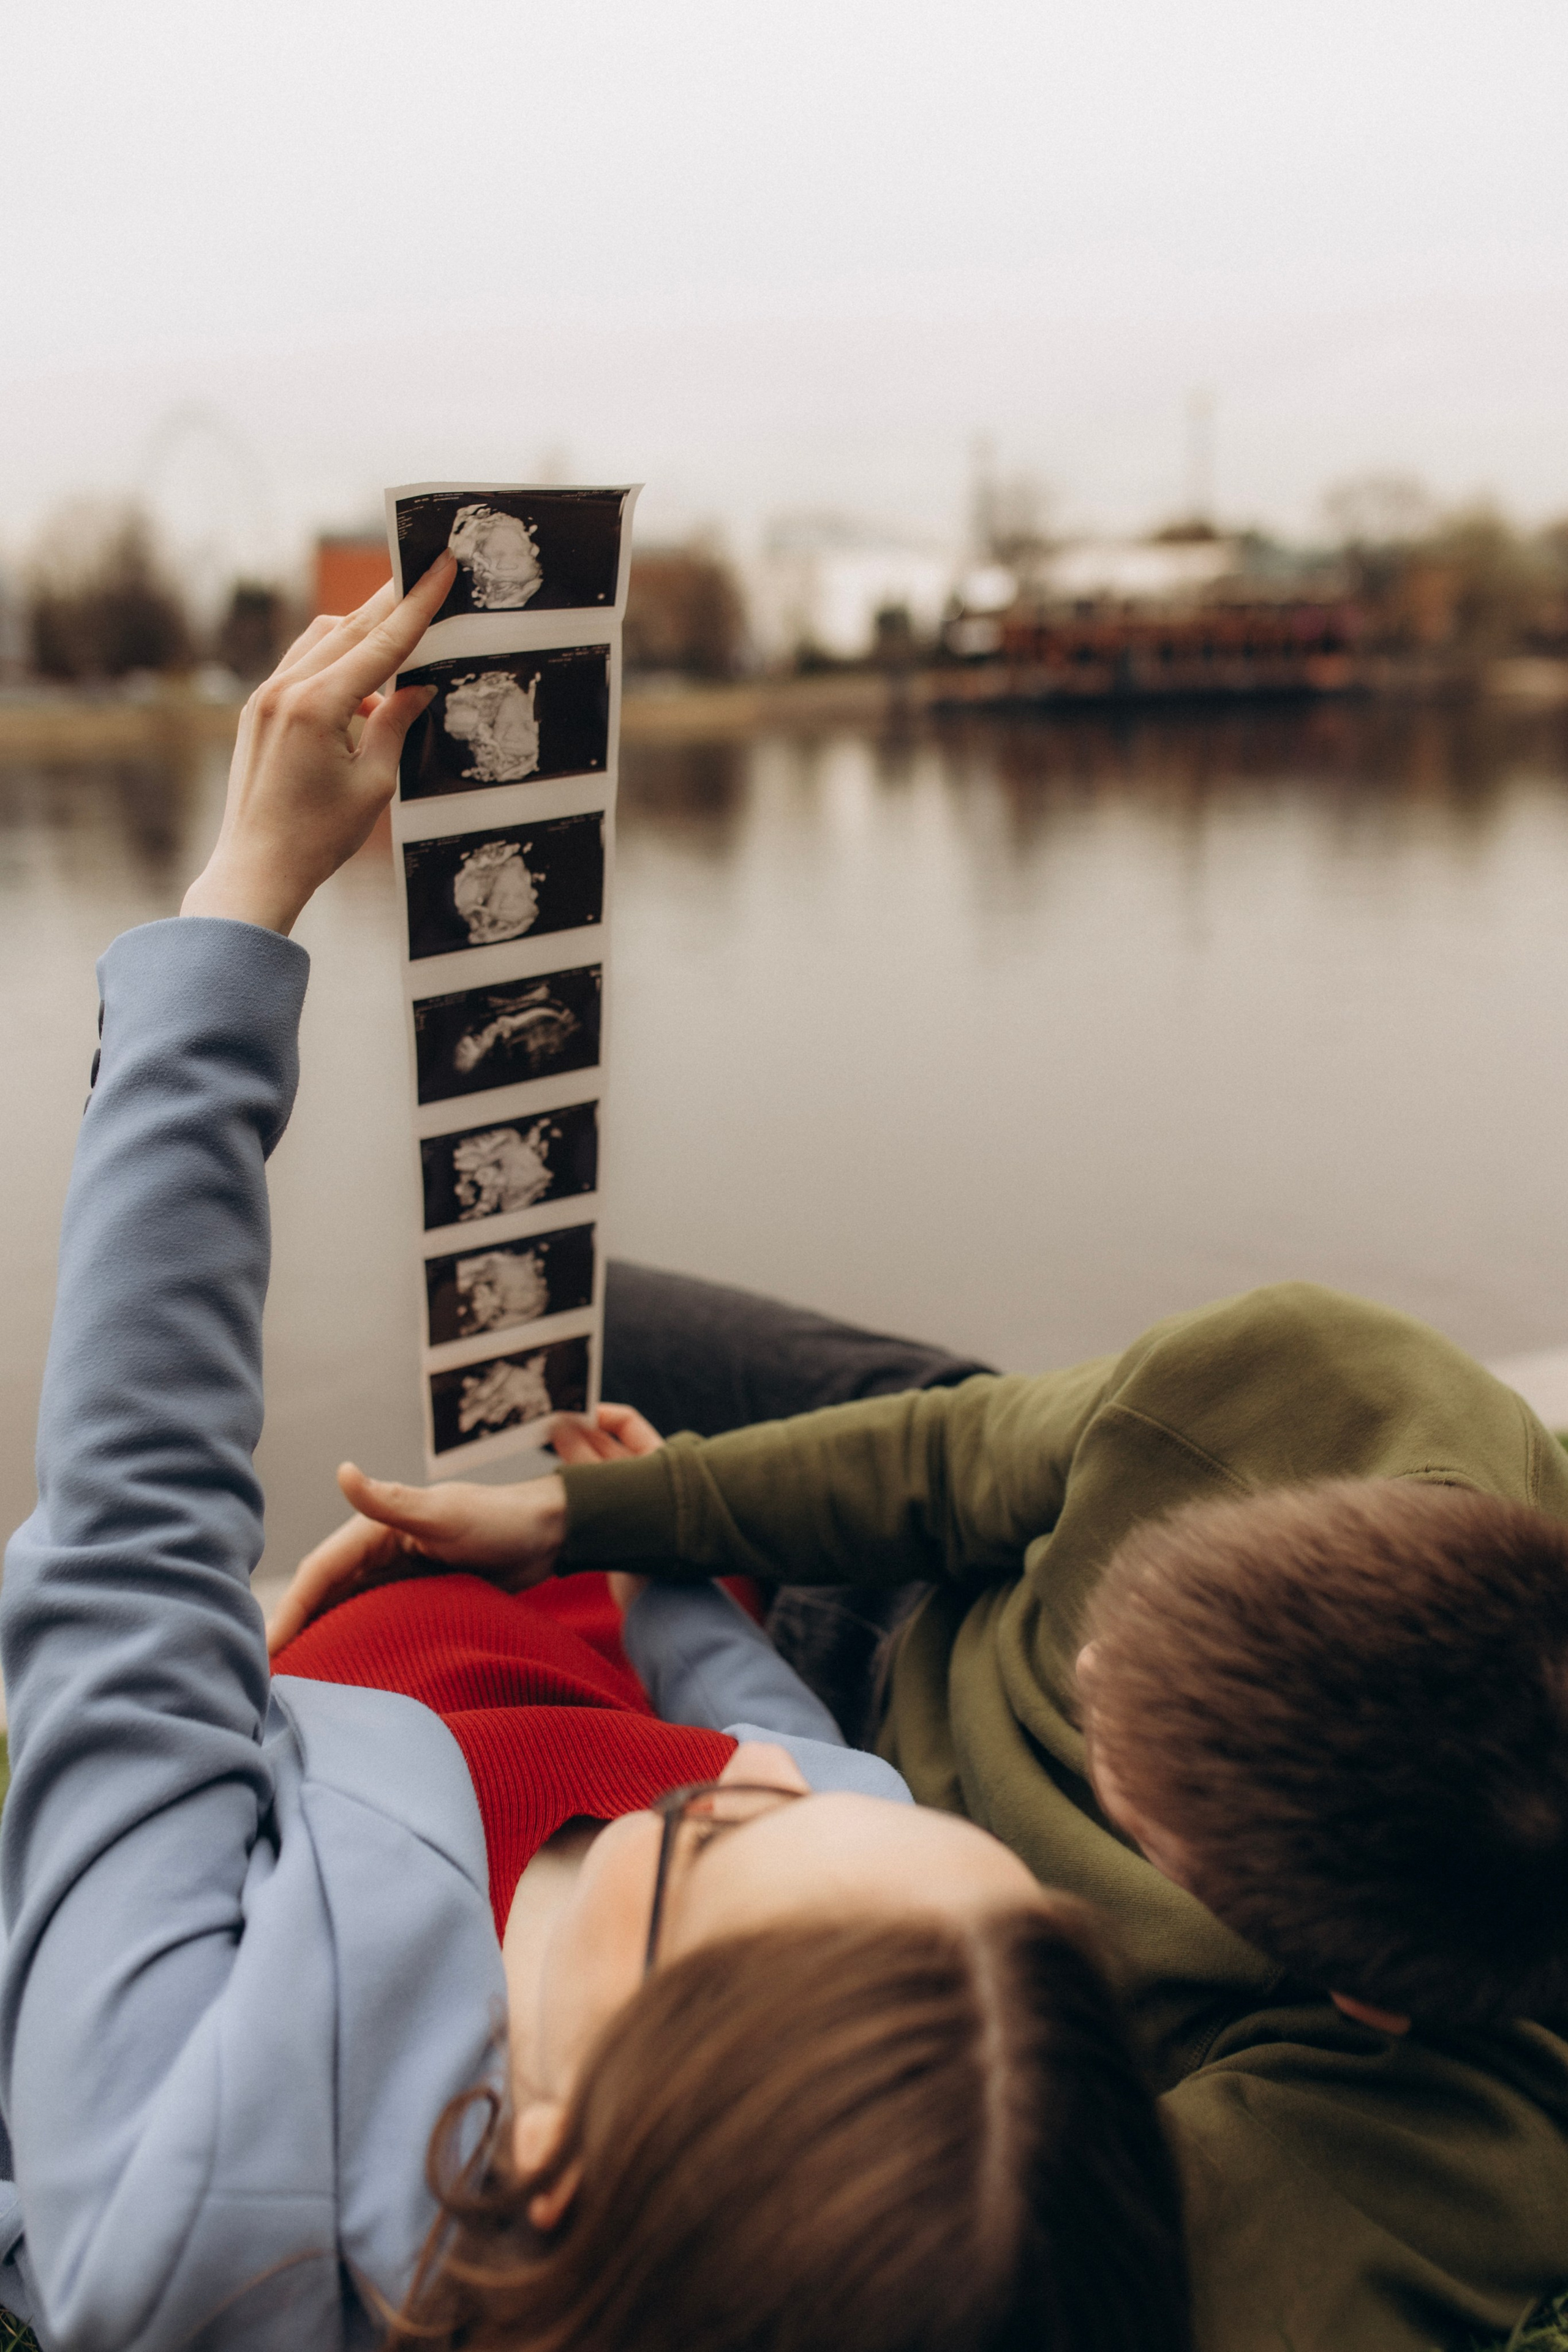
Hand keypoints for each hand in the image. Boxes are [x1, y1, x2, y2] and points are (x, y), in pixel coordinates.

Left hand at [181, 552, 455, 935]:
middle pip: (350, 627)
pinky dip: (336, 662)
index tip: (439, 566)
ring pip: (322, 639)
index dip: (417, 604)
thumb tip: (417, 687)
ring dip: (363, 631)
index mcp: (316, 706)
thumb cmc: (317, 837)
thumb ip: (394, 724)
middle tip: (423, 571)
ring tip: (400, 627)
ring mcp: (265, 697)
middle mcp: (284, 690)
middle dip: (391, 600)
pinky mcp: (258, 710)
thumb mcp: (373, 783)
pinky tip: (364, 687)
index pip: (381, 643)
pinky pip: (302, 666)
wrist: (255, 869)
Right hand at [265, 1459, 566, 1654]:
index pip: (319, 1574)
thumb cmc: (500, 1519)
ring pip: (342, 1611)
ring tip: (291, 1687)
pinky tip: (340, 1673)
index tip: (266, 1651)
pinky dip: (350, 1642)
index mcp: (374, 1531)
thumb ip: (392, 1501)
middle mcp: (377, 1553)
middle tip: (262, 1680)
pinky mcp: (414, 1595)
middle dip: (292, 1631)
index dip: (289, 1611)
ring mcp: (395, 1576)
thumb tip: (343, 1472)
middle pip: (322, 1597)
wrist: (549, 1533)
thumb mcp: (445, 1514)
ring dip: (316, 1640)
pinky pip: (372, 1621)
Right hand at [543, 1407, 663, 1610]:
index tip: (568, 1414)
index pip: (627, 1424)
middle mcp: (645, 1478)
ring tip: (545, 1457)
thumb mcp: (615, 1488)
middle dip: (578, 1436)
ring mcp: (630, 1504)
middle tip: (546, 1432)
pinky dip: (572, 1491)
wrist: (659, 1598)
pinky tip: (551, 1490)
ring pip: (595, 1473)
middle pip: (608, 1447)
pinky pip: (590, 1499)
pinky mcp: (616, 1529)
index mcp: (658, 1461)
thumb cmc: (651, 1539)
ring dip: (571, 1463)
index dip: (599, 1415)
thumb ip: (585, 1459)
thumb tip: (561, 1427)